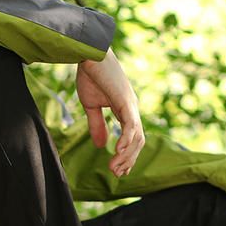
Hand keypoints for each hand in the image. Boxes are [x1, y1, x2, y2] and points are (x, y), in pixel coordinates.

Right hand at [76, 48, 144, 176]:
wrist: (88, 51)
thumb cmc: (90, 73)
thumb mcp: (92, 105)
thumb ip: (98, 125)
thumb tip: (101, 146)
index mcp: (125, 109)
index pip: (132, 138)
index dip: (128, 155)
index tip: (120, 170)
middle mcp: (132, 109)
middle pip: (137, 142)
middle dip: (128, 160)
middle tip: (117, 174)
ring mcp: (131, 105)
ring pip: (136, 137)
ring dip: (126, 155)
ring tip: (115, 167)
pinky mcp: (125, 101)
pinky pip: (130, 124)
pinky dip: (126, 139)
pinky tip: (119, 151)